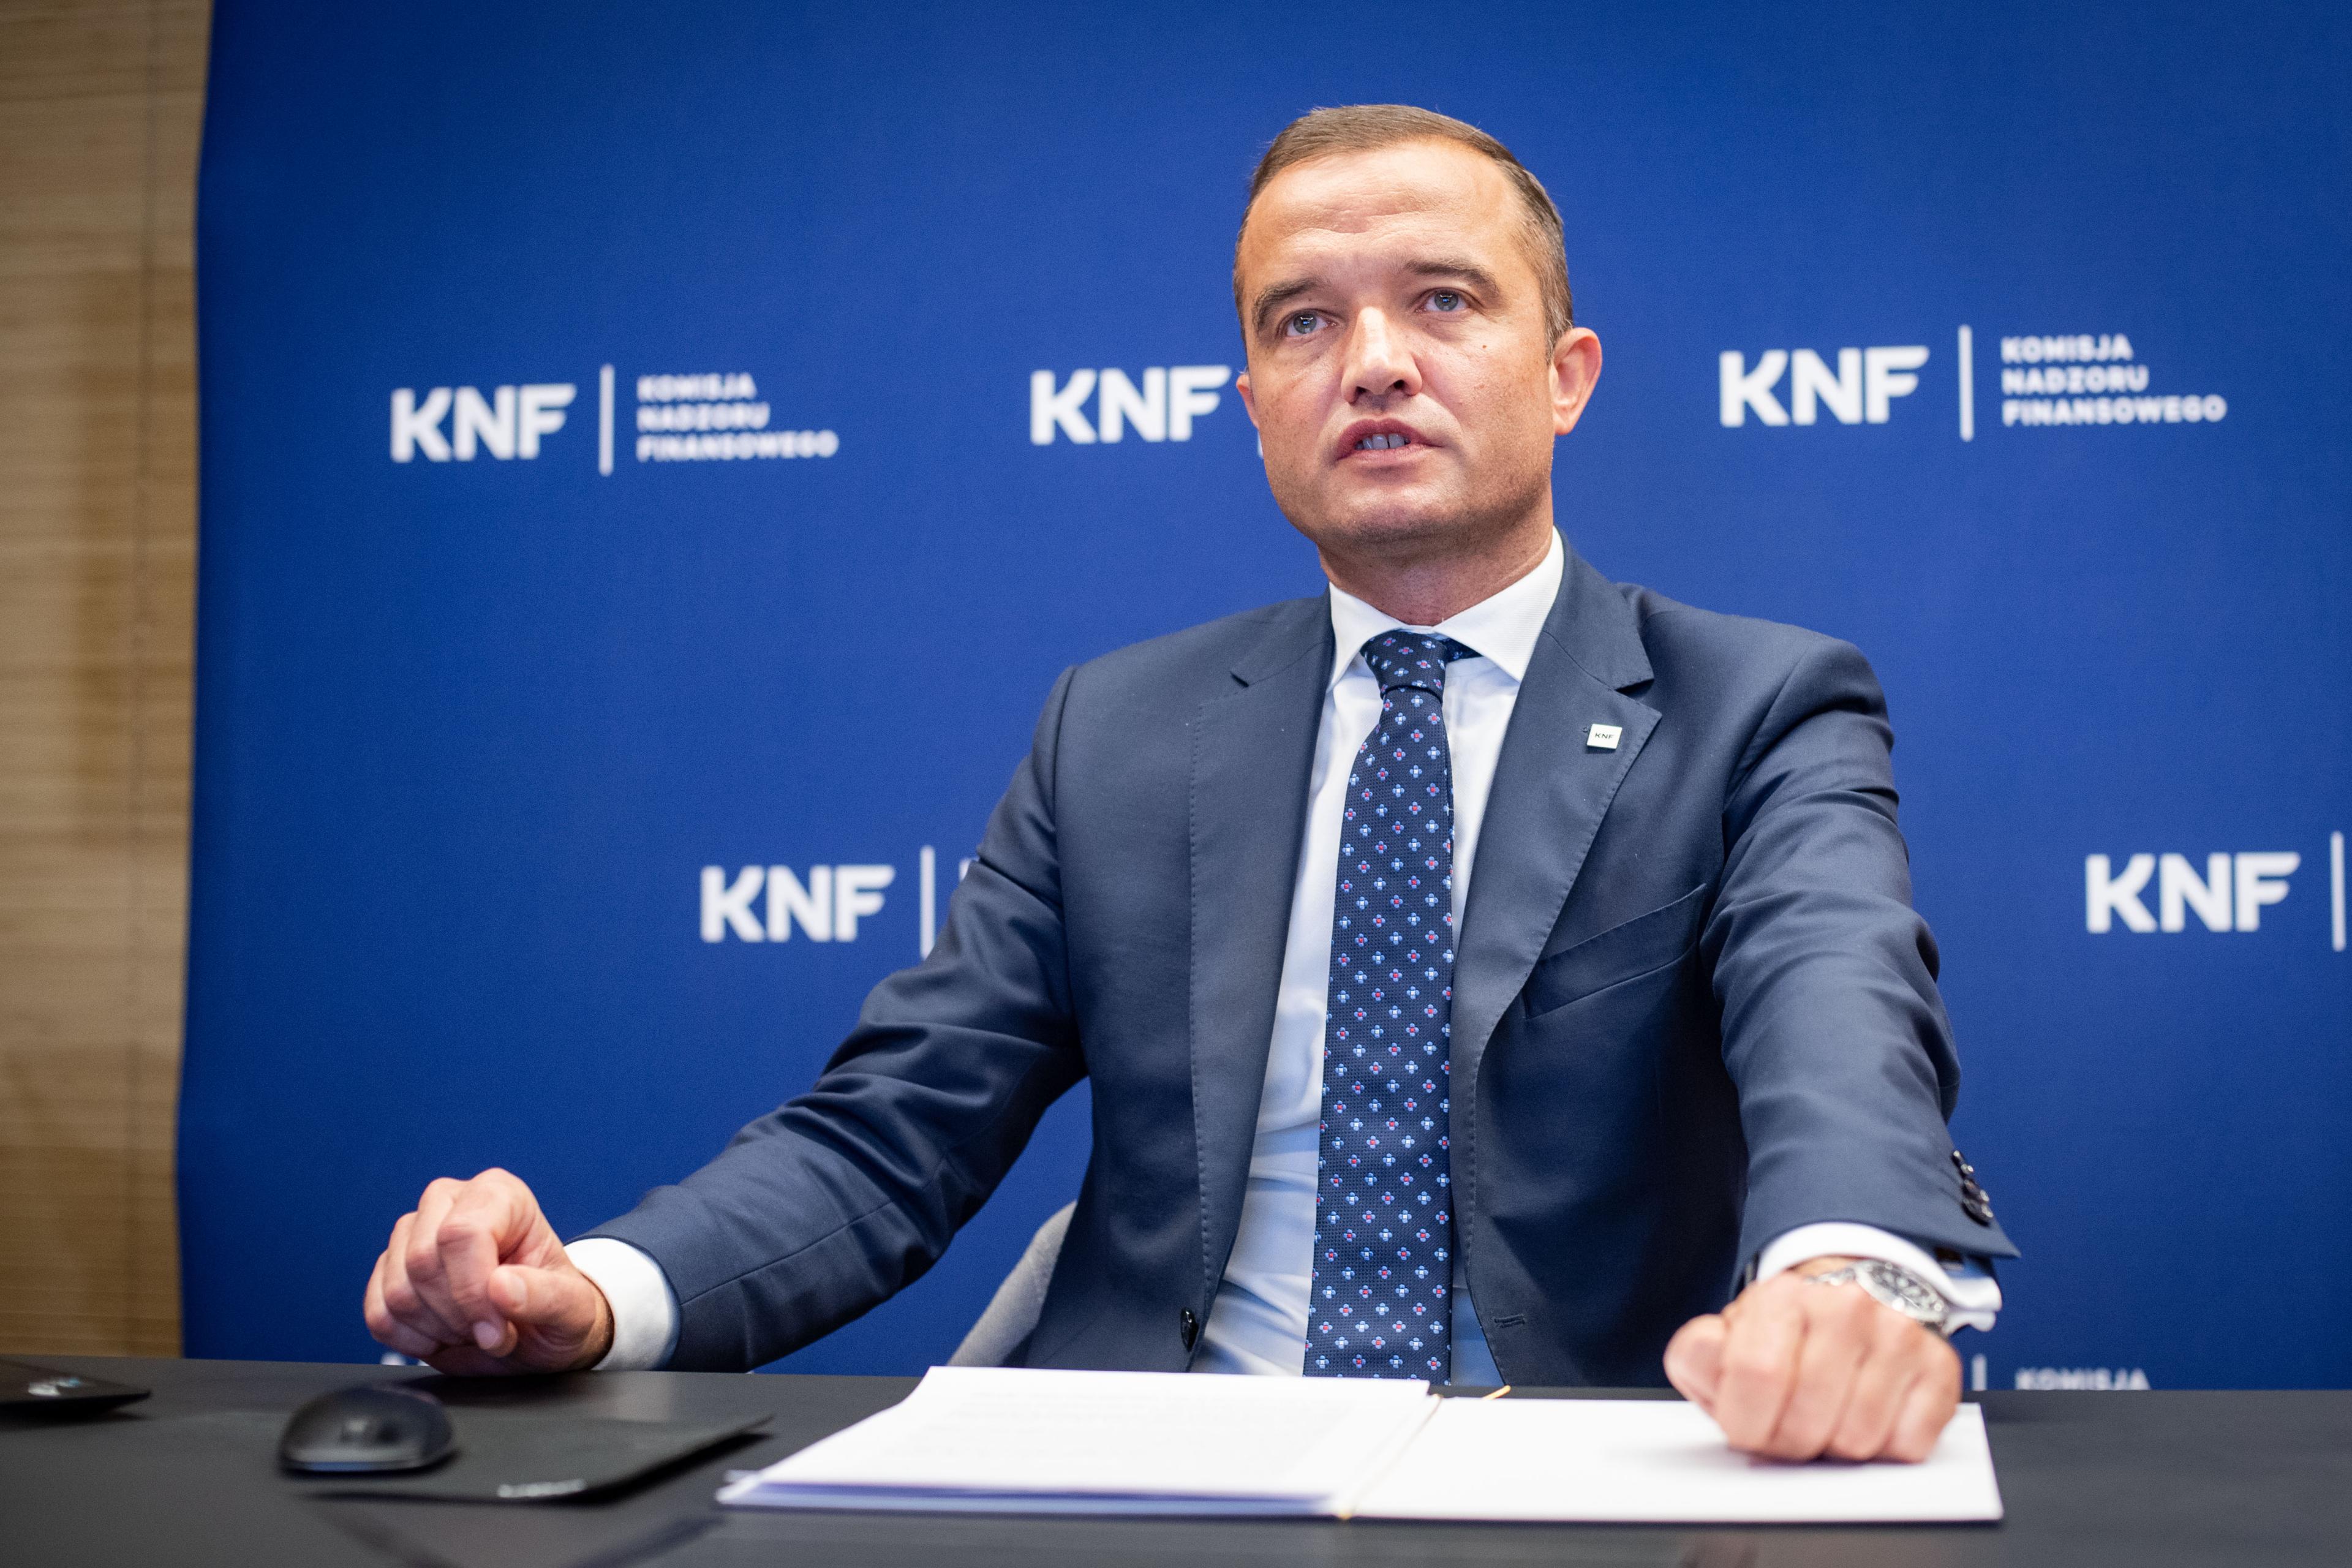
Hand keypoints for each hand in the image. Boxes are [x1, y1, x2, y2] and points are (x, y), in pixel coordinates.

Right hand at [363, 1167, 613, 1374]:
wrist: (537, 1333)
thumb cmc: (558, 1311)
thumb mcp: (573, 1310)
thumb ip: (546, 1297)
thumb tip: (501, 1287)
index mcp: (500, 1195)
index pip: (461, 1233)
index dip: (473, 1291)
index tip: (497, 1331)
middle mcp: (450, 1203)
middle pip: (422, 1261)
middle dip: (457, 1315)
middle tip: (492, 1332)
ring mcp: (413, 1235)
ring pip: (397, 1291)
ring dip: (437, 1329)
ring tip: (473, 1328)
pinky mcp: (389, 1271)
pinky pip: (378, 1314)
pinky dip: (409, 1340)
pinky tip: (444, 1335)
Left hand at [1663, 1257, 1960, 1461]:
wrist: (1848, 1302)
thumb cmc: (1782, 1335)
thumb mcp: (1724, 1340)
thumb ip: (1698, 1356)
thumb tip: (1703, 1358)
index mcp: (1782, 1296)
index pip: (1757, 1375)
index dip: (1747, 1422)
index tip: (1747, 1425)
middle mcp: (1846, 1306)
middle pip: (1807, 1421)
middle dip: (1788, 1443)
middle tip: (1786, 1427)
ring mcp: (1897, 1335)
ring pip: (1857, 1440)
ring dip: (1834, 1447)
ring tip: (1825, 1418)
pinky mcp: (1940, 1367)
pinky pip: (1908, 1445)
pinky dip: (1884, 1448)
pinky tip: (1868, 1417)